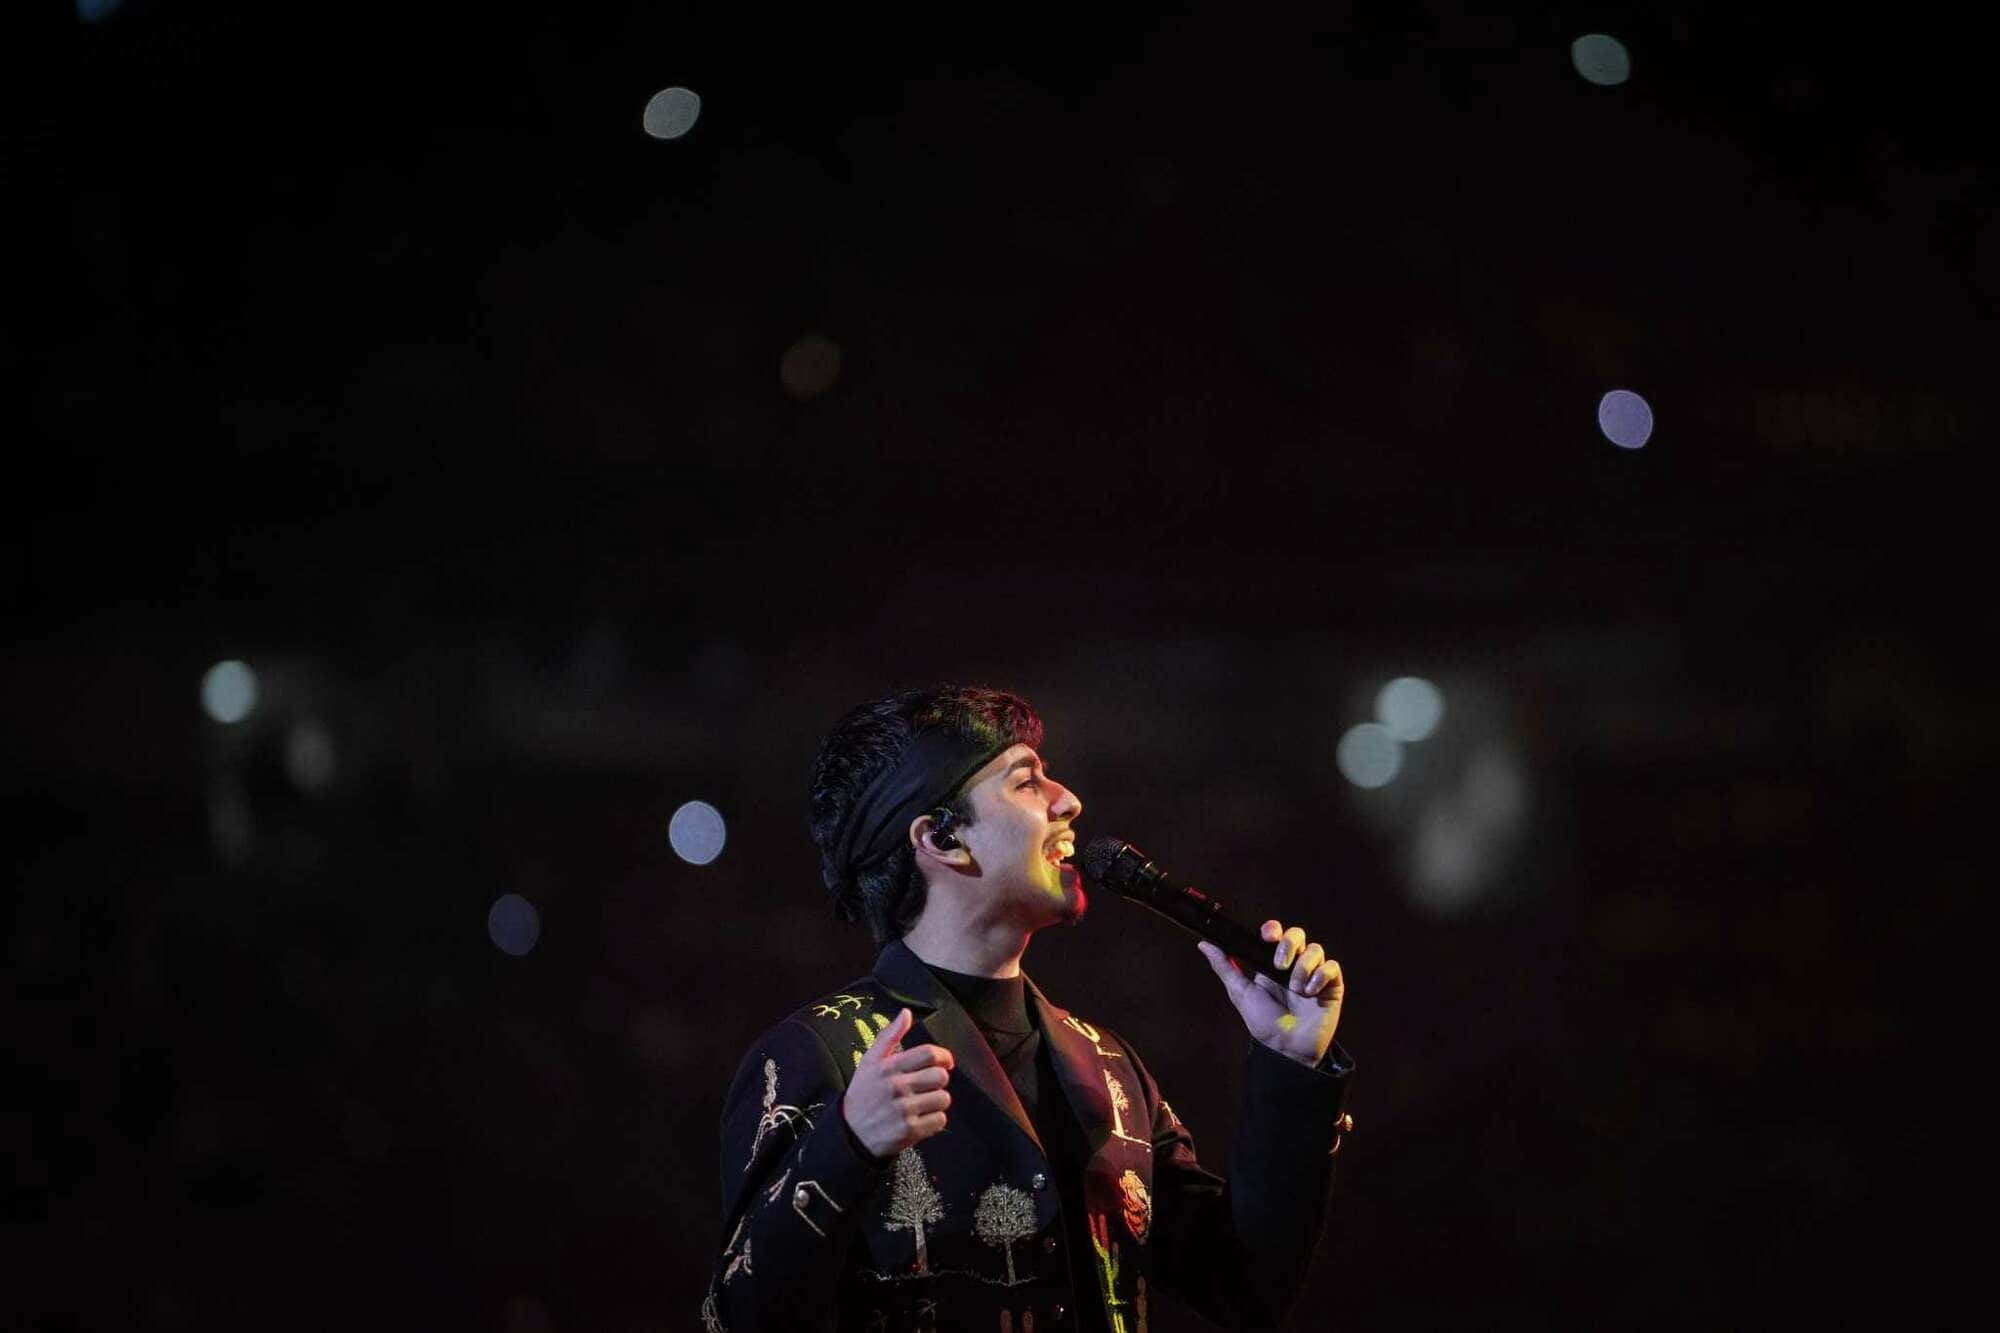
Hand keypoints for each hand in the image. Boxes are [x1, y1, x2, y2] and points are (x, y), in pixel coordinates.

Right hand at [841, 1008, 954, 1158]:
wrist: (850, 1133)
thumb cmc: (863, 1094)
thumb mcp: (869, 1062)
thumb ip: (889, 1036)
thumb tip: (906, 1013)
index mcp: (888, 1067)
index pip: (929, 1054)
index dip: (944, 1056)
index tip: (945, 1062)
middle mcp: (897, 1088)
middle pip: (940, 1076)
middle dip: (939, 1080)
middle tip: (929, 1085)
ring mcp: (904, 1111)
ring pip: (943, 1099)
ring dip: (937, 1101)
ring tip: (923, 1103)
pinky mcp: (910, 1131)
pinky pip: (940, 1121)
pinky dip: (934, 1120)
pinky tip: (921, 1118)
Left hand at [1198, 920, 1343, 1065]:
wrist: (1286, 1049)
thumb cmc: (1264, 1023)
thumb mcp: (1241, 993)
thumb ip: (1225, 967)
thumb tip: (1203, 944)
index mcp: (1272, 962)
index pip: (1276, 933)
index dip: (1273, 929)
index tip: (1268, 935)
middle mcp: (1294, 964)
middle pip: (1298, 934)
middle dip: (1289, 944)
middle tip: (1280, 965)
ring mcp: (1313, 974)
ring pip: (1315, 949)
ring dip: (1303, 967)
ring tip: (1296, 990)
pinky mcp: (1331, 986)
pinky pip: (1332, 967)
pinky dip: (1320, 976)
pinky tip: (1310, 993)